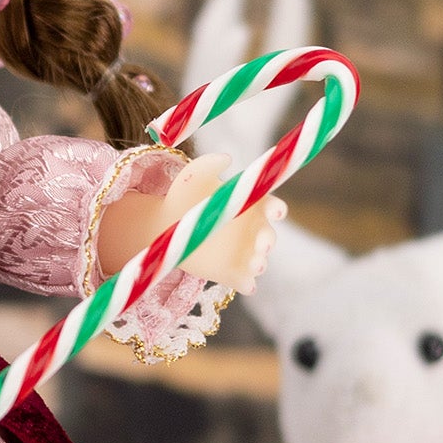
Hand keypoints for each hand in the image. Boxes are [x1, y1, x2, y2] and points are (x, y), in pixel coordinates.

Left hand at [155, 154, 279, 289]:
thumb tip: (226, 158)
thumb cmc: (184, 195)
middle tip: (262, 242)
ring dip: (260, 263)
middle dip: (269, 240)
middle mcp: (253, 231)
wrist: (166, 225)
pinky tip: (246, 283)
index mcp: (251, 206)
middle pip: (270, 237)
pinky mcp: (231, 274)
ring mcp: (244, 254)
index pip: (273, 207)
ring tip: (255, 263)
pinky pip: (245, 282)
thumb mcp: (193, 175)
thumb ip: (208, 164)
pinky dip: (248, 284)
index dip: (277, 209)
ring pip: (259, 262)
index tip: (275, 211)